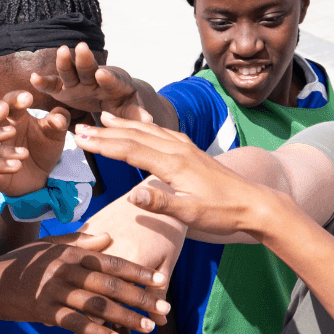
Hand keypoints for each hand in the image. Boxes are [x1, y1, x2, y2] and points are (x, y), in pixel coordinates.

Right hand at [0, 92, 68, 196]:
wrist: (41, 177)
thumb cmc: (45, 148)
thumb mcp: (55, 134)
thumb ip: (59, 122)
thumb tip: (58, 118)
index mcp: (15, 116)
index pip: (11, 102)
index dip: (17, 99)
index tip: (28, 98)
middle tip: (1, 110)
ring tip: (14, 151)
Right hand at [0, 233, 169, 333]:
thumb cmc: (20, 264)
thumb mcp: (49, 247)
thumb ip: (80, 241)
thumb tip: (108, 236)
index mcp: (71, 253)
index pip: (113, 261)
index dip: (139, 272)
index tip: (161, 281)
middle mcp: (66, 269)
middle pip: (112, 284)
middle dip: (141, 298)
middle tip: (164, 309)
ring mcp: (55, 291)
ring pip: (98, 305)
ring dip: (125, 317)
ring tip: (147, 327)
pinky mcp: (44, 311)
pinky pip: (76, 323)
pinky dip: (97, 332)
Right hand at [29, 44, 152, 121]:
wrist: (111, 96)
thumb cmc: (123, 103)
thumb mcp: (130, 109)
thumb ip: (135, 114)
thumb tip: (149, 121)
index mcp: (114, 84)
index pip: (111, 80)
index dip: (107, 78)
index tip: (102, 74)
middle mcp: (95, 79)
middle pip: (90, 68)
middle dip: (86, 60)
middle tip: (83, 48)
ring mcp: (78, 82)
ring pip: (71, 71)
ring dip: (66, 62)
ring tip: (62, 51)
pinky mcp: (65, 88)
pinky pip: (53, 85)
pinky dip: (44, 82)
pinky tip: (34, 78)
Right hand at [74, 114, 283, 239]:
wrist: (255, 204)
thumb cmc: (223, 212)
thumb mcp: (191, 214)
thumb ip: (161, 205)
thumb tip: (132, 196)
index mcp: (174, 164)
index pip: (130, 150)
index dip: (103, 144)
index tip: (80, 139)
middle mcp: (178, 150)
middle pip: (134, 136)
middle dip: (105, 132)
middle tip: (78, 128)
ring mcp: (186, 148)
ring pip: (148, 131)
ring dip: (122, 126)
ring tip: (102, 118)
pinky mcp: (192, 151)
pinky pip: (162, 132)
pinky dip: (145, 126)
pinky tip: (140, 125)